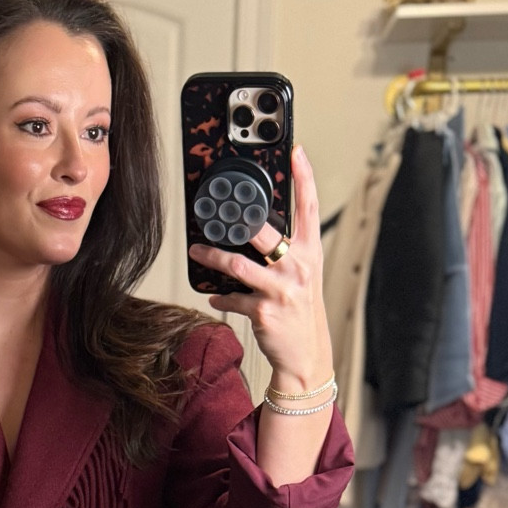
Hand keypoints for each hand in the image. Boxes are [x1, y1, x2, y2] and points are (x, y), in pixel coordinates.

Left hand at [191, 144, 333, 389]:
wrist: (306, 355)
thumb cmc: (300, 311)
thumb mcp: (302, 276)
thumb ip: (286, 252)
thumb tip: (255, 230)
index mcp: (309, 253)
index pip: (309, 208)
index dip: (304, 178)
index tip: (295, 152)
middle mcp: (298, 267)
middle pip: (264, 231)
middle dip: (238, 219)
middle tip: (219, 209)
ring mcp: (281, 290)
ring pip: (238, 263)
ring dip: (213, 256)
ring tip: (197, 249)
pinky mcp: (264, 311)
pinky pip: (233, 297)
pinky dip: (220, 297)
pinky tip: (214, 296)